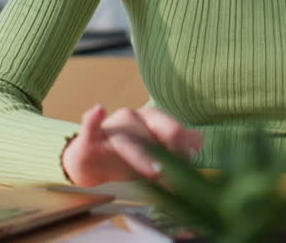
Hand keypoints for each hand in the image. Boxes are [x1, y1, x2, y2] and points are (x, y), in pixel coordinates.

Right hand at [62, 104, 202, 186]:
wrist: (91, 163)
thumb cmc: (127, 157)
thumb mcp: (154, 155)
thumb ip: (176, 150)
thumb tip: (196, 148)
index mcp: (153, 119)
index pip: (176, 129)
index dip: (186, 149)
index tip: (190, 170)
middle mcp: (134, 117)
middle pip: (157, 125)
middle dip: (172, 145)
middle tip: (181, 173)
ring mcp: (111, 127)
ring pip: (129, 137)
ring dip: (143, 155)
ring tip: (156, 172)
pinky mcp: (88, 140)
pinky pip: (89, 127)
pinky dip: (92, 119)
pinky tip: (97, 111)